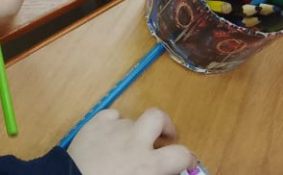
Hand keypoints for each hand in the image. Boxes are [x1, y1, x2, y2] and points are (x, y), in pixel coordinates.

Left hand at [68, 108, 194, 174]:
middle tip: (164, 136)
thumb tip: (164, 171)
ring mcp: (114, 128)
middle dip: (165, 124)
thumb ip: (156, 174)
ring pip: (132, 119)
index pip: (182, 154)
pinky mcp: (94, 122)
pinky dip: (114, 123)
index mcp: (149, 164)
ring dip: (134, 130)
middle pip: (158, 116)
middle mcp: (135, 141)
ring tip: (126, 144)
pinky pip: (111, 115)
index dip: (188, 158)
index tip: (186, 162)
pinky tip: (110, 134)